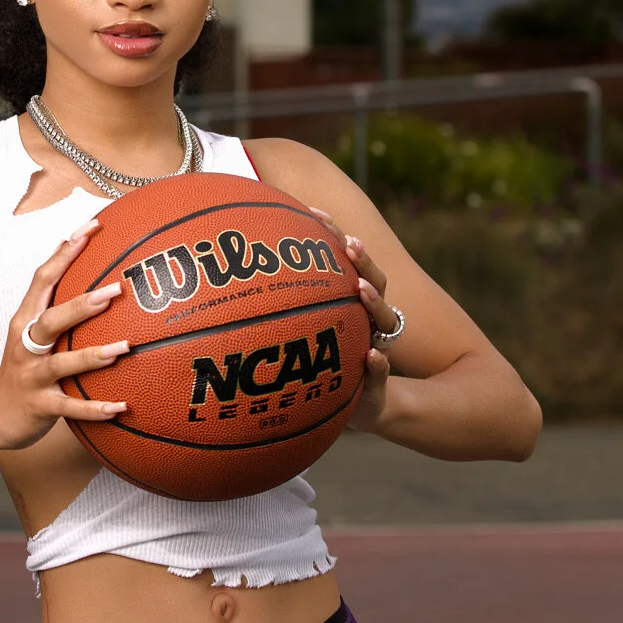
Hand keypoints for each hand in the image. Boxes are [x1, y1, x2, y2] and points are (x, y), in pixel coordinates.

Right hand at [0, 218, 129, 450]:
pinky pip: (70, 407)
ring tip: (124, 348)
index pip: (43, 279)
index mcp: (25, 321)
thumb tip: (90, 270)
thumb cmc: (23, 368)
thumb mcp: (31, 334)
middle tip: (116, 290)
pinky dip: (95, 408)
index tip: (93, 228)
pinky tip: (122, 406)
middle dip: (82, 304)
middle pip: (51, 319)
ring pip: (61, 363)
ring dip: (93, 355)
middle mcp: (26, 346)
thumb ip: (57, 307)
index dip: (66, 252)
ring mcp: (32, 377)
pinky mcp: (40, 407)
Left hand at [305, 206, 396, 433]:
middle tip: (348, 244)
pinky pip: (381, 371)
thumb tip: (237, 269)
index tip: (316, 212)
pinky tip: (370, 355)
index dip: (335, 235)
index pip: (347, 262)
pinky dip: (378, 363)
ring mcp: (378, 346)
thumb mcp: (301, 336)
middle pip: (375, 281)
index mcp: (353, 303)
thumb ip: (283, 307)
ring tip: (360, 288)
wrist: (355, 409)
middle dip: (363, 260)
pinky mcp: (377, 381)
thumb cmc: (323, 366)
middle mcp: (370, 320)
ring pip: (385, 320)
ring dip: (376, 301)